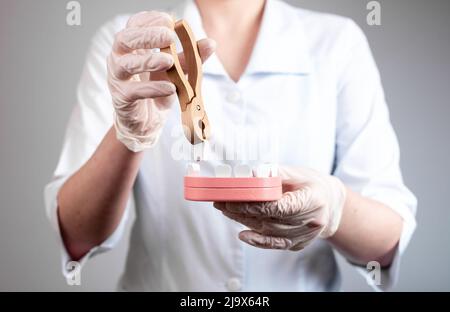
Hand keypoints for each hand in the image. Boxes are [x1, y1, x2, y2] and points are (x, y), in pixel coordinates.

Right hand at [107, 11, 215, 151]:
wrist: (146, 122)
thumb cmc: (157, 90)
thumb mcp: (176, 72)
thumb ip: (190, 58)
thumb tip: (211, 43)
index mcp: (132, 47)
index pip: (134, 25)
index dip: (150, 20)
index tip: (170, 21)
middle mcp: (120, 59)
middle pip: (124, 39)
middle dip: (147, 36)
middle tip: (169, 37)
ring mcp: (118, 79)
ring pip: (125, 64)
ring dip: (148, 60)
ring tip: (169, 61)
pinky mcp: (122, 99)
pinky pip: (134, 91)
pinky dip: (153, 88)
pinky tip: (169, 88)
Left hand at [214, 166, 346, 250]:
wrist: (330, 204)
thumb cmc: (311, 184)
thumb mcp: (297, 173)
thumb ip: (274, 174)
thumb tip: (250, 174)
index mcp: (313, 200)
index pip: (280, 206)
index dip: (256, 205)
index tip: (235, 199)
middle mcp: (311, 221)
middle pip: (272, 220)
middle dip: (243, 211)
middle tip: (222, 203)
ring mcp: (306, 236)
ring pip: (270, 232)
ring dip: (245, 222)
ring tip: (226, 211)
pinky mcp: (298, 244)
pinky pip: (275, 244)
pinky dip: (258, 241)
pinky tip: (243, 234)